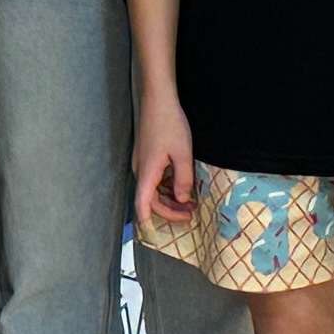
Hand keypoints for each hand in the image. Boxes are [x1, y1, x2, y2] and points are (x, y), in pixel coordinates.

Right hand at [135, 97, 197, 229]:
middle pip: (150, 200)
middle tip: (191, 214)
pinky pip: (155, 179)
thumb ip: (183, 179)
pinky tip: (183, 185)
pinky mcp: (147, 157)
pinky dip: (168, 186)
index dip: (148, 221)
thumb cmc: (169, 124)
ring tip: (191, 202)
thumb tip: (183, 199)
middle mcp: (141, 171)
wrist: (158, 100)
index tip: (157, 233)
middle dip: (169, 211)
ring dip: (170, 199)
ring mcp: (143, 164)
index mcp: (147, 173)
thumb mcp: (183, 154)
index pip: (143, 204)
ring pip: (153, 190)